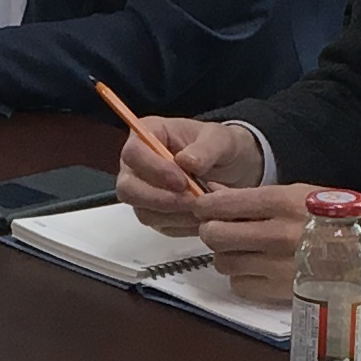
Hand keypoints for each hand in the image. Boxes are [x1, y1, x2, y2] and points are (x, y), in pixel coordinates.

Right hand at [110, 114, 261, 223]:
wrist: (232, 168)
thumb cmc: (220, 146)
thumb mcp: (220, 139)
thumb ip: (205, 148)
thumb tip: (186, 162)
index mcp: (147, 135)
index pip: (133, 153)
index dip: (154, 169)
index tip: (183, 181)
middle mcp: (137, 165)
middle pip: (127, 188)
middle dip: (158, 199)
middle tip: (191, 201)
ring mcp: (142, 191)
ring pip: (143, 211)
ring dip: (174, 214)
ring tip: (203, 207)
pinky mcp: (154, 213)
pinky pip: (159, 225)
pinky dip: (182, 224)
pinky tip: (202, 215)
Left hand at [187, 184, 318, 299]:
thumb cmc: (337, 216)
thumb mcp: (299, 193)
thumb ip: (259, 198)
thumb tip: (217, 198)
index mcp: (280, 202)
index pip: (221, 205)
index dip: (205, 206)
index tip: (204, 208)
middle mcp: (275, 234)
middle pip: (214, 236)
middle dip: (212, 231)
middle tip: (221, 230)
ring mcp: (276, 266)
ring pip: (222, 262)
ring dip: (226, 255)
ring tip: (242, 250)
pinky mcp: (280, 291)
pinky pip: (239, 285)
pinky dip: (241, 277)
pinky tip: (255, 269)